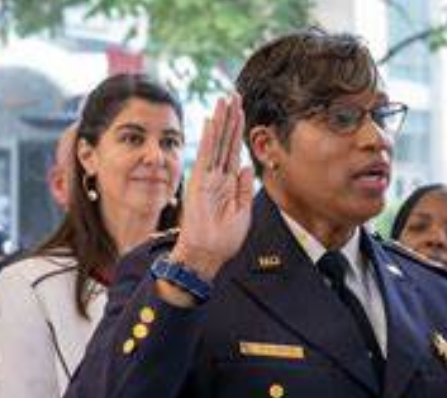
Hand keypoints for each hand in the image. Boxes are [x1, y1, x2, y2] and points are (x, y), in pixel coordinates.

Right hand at [172, 94, 253, 281]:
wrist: (208, 253)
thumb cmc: (223, 238)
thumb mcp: (242, 212)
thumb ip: (243, 188)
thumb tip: (246, 166)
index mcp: (228, 183)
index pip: (234, 150)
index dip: (238, 131)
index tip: (242, 110)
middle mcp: (217, 176)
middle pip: (226, 140)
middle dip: (231, 118)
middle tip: (234, 94)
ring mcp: (208, 177)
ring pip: (217, 142)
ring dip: (222, 121)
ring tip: (225, 100)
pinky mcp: (200, 182)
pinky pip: (206, 155)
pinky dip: (210, 138)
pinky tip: (213, 121)